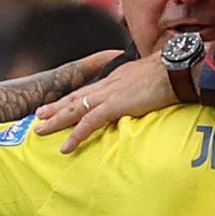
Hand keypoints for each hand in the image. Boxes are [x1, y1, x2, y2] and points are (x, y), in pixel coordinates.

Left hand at [33, 55, 176, 151]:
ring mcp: (109, 94)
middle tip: (39, 115)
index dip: (73, 98)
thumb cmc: (170, 73)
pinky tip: (66, 147)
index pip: (89, 90)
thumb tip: (143, 94)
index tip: (60, 103)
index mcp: (115, 79)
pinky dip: (76, 135)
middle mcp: (107, 85)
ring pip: (75, 109)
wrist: (176, 68)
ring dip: (56, 120)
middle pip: (76, 97)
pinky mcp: (114, 105)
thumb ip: (140, 87)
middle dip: (56, 107)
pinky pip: (89, 122)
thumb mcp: (150, 79)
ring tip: (40, 130)